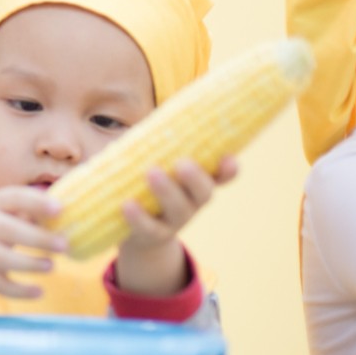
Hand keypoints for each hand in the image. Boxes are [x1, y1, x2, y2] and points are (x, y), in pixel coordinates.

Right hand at [0, 186, 66, 305]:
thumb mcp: (4, 212)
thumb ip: (31, 211)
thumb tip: (70, 214)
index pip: (13, 198)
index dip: (36, 202)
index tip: (60, 208)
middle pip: (8, 231)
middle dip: (38, 238)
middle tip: (64, 245)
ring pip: (3, 259)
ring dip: (29, 264)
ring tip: (51, 266)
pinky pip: (0, 285)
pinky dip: (20, 291)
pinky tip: (39, 292)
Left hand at [114, 156, 238, 296]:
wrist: (137, 233)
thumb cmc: (147, 187)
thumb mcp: (154, 165)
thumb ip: (153, 147)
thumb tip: (140, 119)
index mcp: (194, 183)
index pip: (220, 176)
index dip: (228, 170)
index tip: (228, 159)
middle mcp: (191, 202)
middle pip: (203, 193)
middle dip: (195, 178)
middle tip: (183, 163)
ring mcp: (174, 221)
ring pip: (178, 210)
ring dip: (167, 192)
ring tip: (152, 172)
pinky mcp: (152, 235)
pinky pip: (149, 228)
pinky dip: (139, 217)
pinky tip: (127, 204)